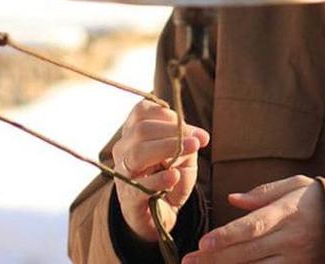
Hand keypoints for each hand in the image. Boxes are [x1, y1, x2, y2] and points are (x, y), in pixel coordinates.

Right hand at [112, 99, 209, 242]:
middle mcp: (123, 149)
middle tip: (196, 141)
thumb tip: (202, 136)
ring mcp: (122, 173)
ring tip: (191, 149)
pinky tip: (174, 176)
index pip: (143, 111)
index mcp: (133, 131)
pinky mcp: (128, 199)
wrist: (158, 213)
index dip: (167, 116)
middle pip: (141, 130)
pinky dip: (159, 179)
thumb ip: (189, 140)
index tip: (188, 128)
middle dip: (172, 132)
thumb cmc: (168, 173)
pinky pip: (139, 186)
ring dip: (167, 148)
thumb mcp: (183, 152)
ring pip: (137, 154)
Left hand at [183, 175, 324, 262]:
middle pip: (247, 252)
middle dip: (215, 258)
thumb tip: (232, 199)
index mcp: (287, 212)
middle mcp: (290, 239)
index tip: (204, 243)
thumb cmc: (315, 198)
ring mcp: (295, 259)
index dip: (227, 236)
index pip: (253, 226)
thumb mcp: (293, 185)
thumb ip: (263, 193)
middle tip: (189, 260)